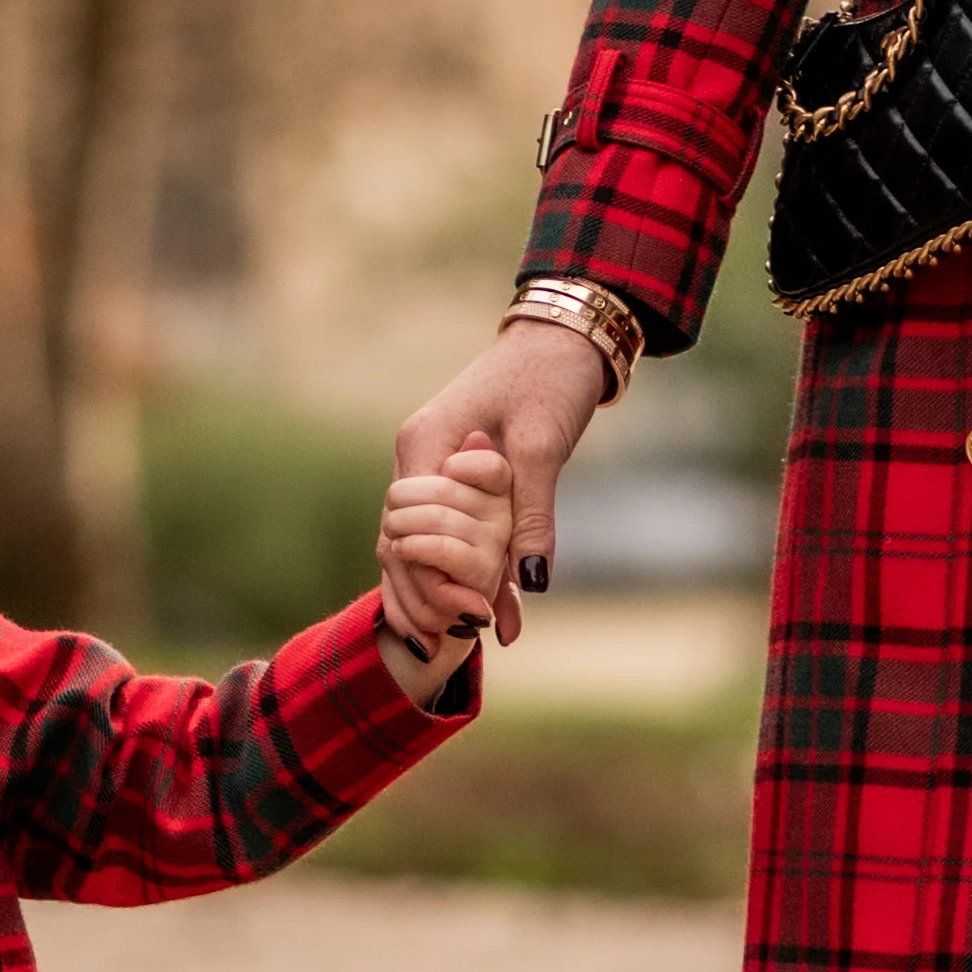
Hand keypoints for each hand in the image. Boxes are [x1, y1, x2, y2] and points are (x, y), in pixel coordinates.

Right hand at [391, 325, 612, 642]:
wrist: (565, 336)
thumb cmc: (551, 378)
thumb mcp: (544, 448)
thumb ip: (531, 515)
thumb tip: (531, 581)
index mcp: (424, 443)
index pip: (407, 527)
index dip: (432, 576)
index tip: (470, 615)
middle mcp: (418, 455)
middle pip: (406, 540)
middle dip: (434, 590)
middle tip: (467, 636)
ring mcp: (434, 464)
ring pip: (427, 538)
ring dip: (452, 582)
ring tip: (483, 633)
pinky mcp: (456, 472)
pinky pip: (452, 525)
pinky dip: (471, 561)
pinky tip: (497, 603)